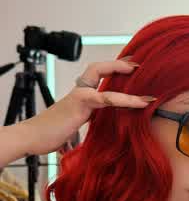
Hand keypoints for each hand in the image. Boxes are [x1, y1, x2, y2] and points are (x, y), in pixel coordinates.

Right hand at [26, 58, 155, 155]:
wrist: (32, 137)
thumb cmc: (51, 133)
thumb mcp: (76, 125)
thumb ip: (90, 120)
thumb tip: (106, 124)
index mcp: (80, 95)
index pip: (97, 74)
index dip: (113, 68)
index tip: (130, 65)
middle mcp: (79, 91)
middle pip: (98, 68)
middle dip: (118, 64)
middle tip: (137, 64)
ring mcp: (78, 96)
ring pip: (101, 77)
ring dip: (122, 75)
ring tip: (144, 85)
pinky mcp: (79, 105)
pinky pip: (105, 98)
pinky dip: (123, 99)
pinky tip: (138, 102)